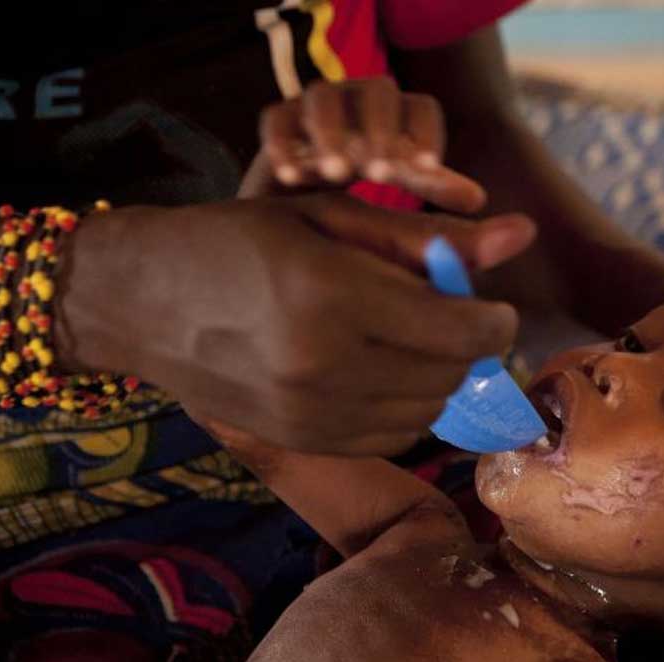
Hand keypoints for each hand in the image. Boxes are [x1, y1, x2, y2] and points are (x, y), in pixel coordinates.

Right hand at [56, 192, 535, 454]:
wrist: (141, 302)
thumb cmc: (236, 240)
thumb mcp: (331, 217)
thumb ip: (429, 235)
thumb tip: (522, 236)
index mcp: (331, 295)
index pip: (461, 331)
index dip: (495, 322)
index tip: (494, 309)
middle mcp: (323, 366)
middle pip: (450, 376)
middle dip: (470, 349)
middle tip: (452, 319)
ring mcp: (309, 415)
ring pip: (426, 413)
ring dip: (440, 379)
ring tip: (413, 342)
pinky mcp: (301, 442)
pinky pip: (391, 438)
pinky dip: (408, 408)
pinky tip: (384, 373)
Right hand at [243, 77, 485, 211]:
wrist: (302, 184)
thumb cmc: (368, 175)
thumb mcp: (403, 179)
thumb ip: (436, 186)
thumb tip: (478, 198)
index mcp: (400, 115)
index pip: (421, 109)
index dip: (426, 135)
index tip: (427, 170)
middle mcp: (361, 100)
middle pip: (376, 94)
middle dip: (380, 130)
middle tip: (382, 175)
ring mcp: (318, 104)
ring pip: (323, 99)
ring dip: (330, 133)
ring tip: (335, 174)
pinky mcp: (280, 118)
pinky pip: (277, 118)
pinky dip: (282, 143)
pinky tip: (291, 176)